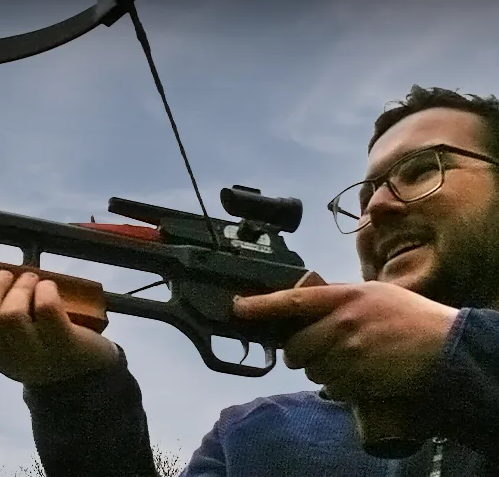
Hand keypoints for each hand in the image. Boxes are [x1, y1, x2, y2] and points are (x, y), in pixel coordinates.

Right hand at [0, 266, 118, 385]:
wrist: (84, 372)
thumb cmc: (39, 343)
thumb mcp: (9, 339)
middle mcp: (6, 360)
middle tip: (7, 275)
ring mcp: (35, 355)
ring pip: (11, 316)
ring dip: (20, 287)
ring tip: (30, 279)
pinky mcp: (64, 345)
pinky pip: (46, 310)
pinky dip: (45, 290)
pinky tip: (48, 287)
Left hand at [233, 281, 458, 402]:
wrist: (444, 345)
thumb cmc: (407, 315)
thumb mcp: (370, 292)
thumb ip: (336, 299)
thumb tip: (302, 307)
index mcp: (341, 297)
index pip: (290, 301)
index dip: (259, 306)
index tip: (237, 307)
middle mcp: (339, 325)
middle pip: (294, 347)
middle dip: (300, 352)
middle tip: (321, 347)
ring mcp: (347, 354)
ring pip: (311, 370)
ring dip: (321, 369)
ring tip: (348, 359)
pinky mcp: (357, 379)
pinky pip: (331, 388)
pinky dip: (339, 385)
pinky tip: (359, 374)